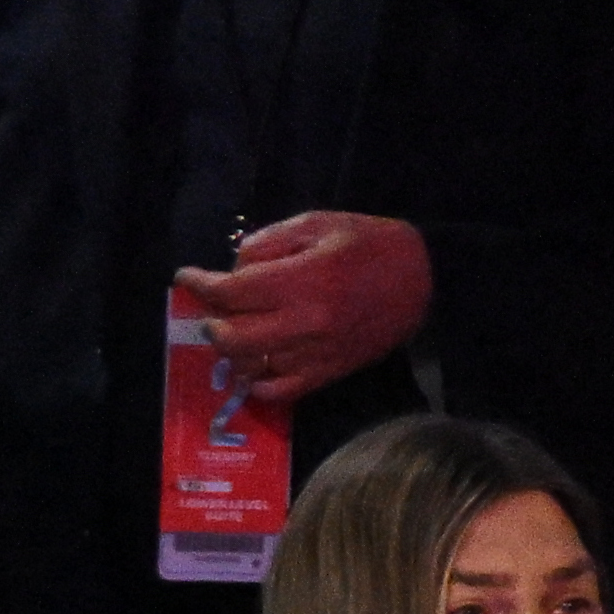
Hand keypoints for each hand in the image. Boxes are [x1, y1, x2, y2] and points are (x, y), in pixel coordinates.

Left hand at [171, 210, 433, 400]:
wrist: (427, 280)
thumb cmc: (372, 244)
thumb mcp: (321, 223)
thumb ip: (271, 242)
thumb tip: (233, 266)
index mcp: (302, 281)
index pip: (231, 291)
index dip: (200, 284)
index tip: (186, 277)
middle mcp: (304, 323)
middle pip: (230, 335)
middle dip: (213, 318)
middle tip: (215, 305)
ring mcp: (314, 354)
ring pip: (248, 364)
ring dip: (231, 348)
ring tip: (233, 329)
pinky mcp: (326, 374)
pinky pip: (276, 390)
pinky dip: (255, 379)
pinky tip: (255, 360)